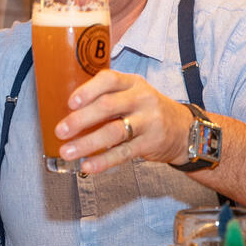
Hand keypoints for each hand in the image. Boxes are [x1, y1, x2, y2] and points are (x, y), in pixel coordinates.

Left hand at [54, 70, 194, 173]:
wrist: (185, 130)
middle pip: (107, 106)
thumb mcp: (132, 95)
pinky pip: (123, 153)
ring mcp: (149, 121)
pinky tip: (88, 166)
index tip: (70, 103)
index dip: (87, 90)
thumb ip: (107, 99)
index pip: (108, 80)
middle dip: (80, 119)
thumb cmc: (147, 110)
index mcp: (132, 83)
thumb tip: (69, 114)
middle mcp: (142, 98)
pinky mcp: (151, 143)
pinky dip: (103, 161)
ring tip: (67, 152)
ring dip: (87, 143)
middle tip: (61, 131)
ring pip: (114, 132)